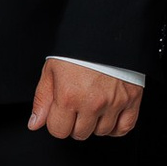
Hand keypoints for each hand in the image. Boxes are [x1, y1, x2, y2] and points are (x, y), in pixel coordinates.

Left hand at [28, 59, 143, 140]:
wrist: (106, 32)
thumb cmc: (77, 50)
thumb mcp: (51, 71)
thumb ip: (42, 100)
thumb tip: (35, 124)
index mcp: (68, 96)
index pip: (58, 130)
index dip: (56, 123)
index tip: (60, 113)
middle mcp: (92, 102)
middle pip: (80, 134)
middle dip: (74, 124)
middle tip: (76, 107)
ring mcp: (114, 103)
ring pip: (102, 132)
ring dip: (95, 124)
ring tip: (92, 107)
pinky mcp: (132, 100)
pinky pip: (124, 128)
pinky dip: (116, 128)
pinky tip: (109, 118)